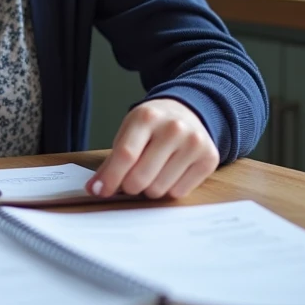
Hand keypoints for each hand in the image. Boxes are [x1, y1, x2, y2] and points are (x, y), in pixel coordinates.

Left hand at [87, 98, 218, 199]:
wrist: (188, 112)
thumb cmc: (152, 126)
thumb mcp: (129, 132)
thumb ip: (112, 160)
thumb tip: (95, 189)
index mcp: (147, 117)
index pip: (126, 155)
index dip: (110, 178)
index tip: (98, 192)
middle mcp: (173, 128)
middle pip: (141, 177)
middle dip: (129, 186)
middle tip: (130, 181)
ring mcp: (194, 142)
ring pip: (159, 189)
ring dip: (149, 189)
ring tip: (152, 173)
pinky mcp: (209, 158)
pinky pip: (179, 192)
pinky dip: (169, 190)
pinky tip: (170, 173)